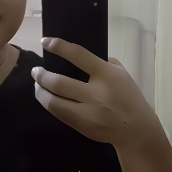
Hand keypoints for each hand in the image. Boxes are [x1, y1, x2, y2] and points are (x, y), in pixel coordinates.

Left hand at [31, 37, 157, 146]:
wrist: (135, 129)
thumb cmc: (129, 97)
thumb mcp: (121, 73)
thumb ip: (102, 63)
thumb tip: (78, 58)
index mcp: (106, 75)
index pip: (78, 55)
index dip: (58, 46)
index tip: (45, 41)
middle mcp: (95, 93)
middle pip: (58, 82)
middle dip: (41, 75)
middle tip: (36, 70)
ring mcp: (87, 112)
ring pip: (53, 102)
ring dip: (40, 92)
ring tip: (37, 85)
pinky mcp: (81, 126)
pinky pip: (58, 114)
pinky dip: (49, 104)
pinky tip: (47, 98)